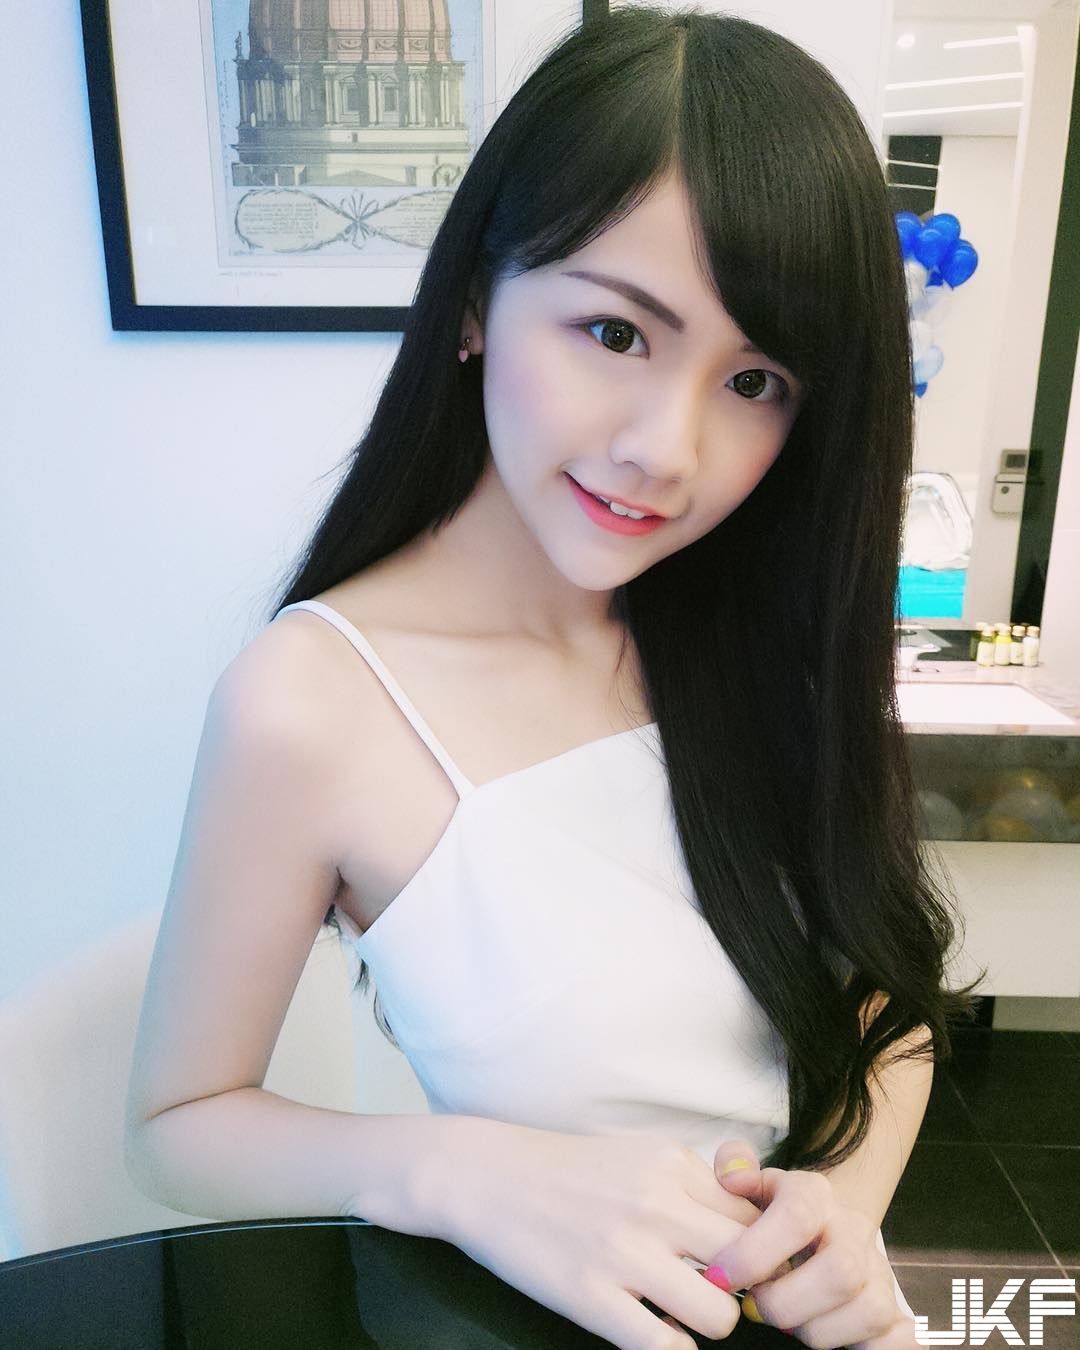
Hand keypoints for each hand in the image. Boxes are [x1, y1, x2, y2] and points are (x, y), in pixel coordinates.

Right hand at [431, 1117, 768, 1349]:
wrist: (488, 1176)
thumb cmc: (571, 1170)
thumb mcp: (641, 1155)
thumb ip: (695, 1184)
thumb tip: (752, 1228)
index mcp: (672, 1165)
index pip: (757, 1218)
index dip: (762, 1250)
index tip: (748, 1264)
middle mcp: (656, 1204)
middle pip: (751, 1265)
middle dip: (746, 1290)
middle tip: (723, 1295)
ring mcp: (623, 1252)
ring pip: (719, 1315)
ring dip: (710, 1322)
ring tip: (683, 1312)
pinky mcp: (589, 1296)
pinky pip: (665, 1347)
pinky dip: (671, 1347)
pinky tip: (652, 1329)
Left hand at [707, 1140, 919, 1348]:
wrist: (822, 1225)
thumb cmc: (775, 1212)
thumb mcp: (753, 1184)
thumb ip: (734, 1167)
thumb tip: (732, 1173)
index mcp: (815, 1195)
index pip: (796, 1218)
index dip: (754, 1252)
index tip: (720, 1277)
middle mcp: (854, 1231)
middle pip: (840, 1272)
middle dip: (787, 1303)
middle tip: (754, 1307)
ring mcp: (878, 1271)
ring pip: (871, 1311)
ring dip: (820, 1331)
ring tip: (788, 1323)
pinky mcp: (895, 1309)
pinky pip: (905, 1338)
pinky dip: (874, 1349)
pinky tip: (834, 1340)